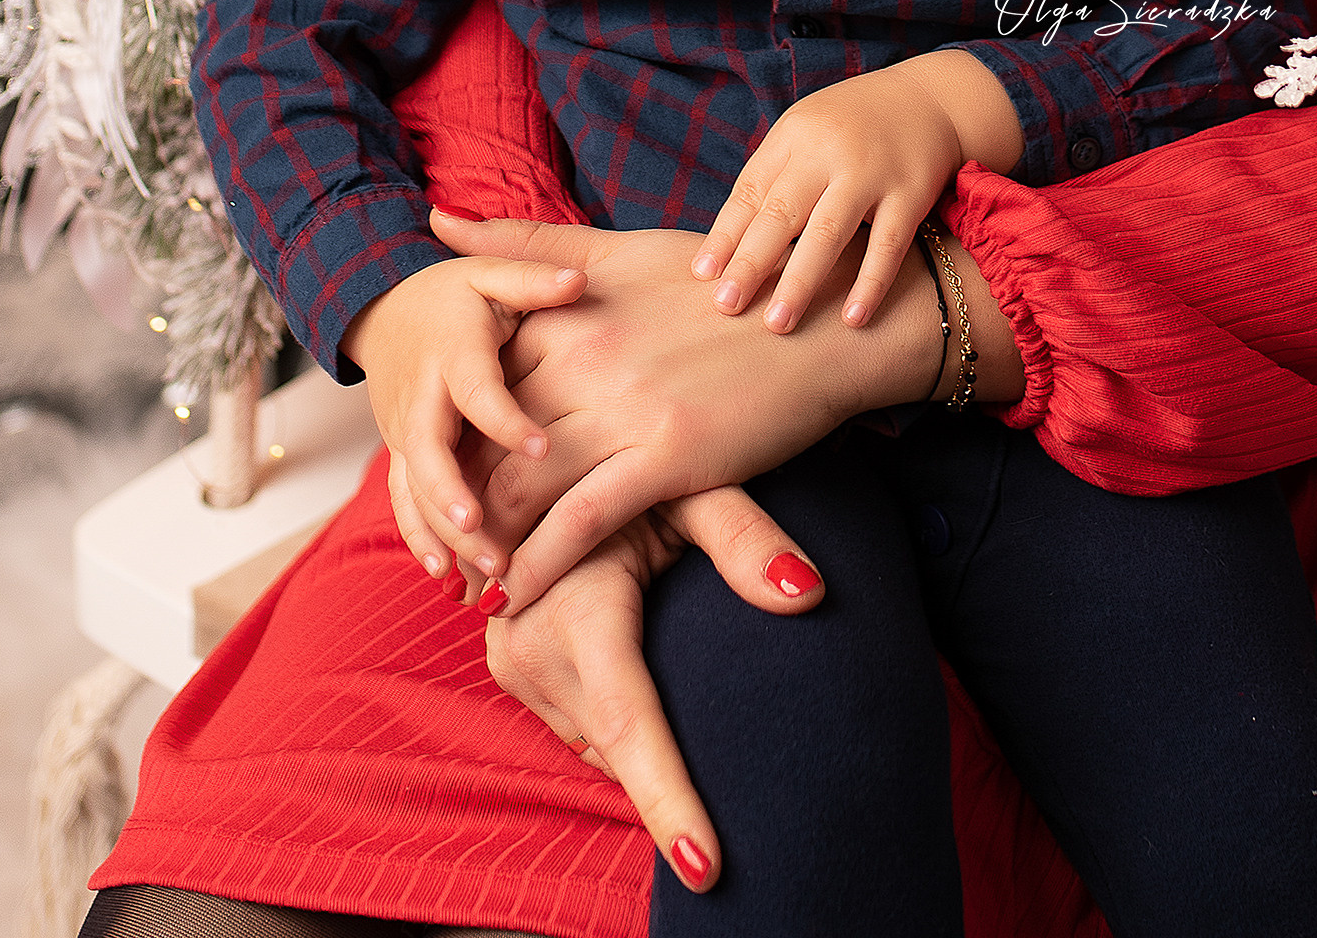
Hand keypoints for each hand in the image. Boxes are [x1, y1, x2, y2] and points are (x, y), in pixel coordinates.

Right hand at [341, 244, 585, 573]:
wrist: (385, 308)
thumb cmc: (456, 293)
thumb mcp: (491, 274)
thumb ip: (532, 280)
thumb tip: (578, 282)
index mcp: (451, 351)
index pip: (476, 390)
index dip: (505, 420)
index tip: (543, 447)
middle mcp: (421, 396)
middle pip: (431, 453)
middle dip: (458, 500)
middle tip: (494, 540)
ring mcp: (404, 430)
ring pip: (415, 489)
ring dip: (444, 533)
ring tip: (486, 573)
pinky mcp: (399, 452)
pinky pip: (403, 499)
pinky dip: (420, 536)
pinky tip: (446, 573)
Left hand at [433, 209, 942, 602]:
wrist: (821, 318)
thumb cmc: (723, 282)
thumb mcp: (621, 251)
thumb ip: (526, 246)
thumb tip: (435, 219)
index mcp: (568, 310)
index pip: (472, 375)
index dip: (437, 426)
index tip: (418, 464)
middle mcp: (584, 355)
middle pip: (482, 437)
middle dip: (444, 494)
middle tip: (423, 542)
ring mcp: (624, 406)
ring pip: (519, 484)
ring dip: (479, 541)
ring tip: (457, 578)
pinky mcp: (668, 455)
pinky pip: (582, 522)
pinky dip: (539, 566)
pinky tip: (516, 598)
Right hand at [483, 485, 825, 899]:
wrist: (554, 449)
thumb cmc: (643, 460)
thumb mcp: (696, 484)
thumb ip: (746, 537)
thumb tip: (808, 592)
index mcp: (572, 600)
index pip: (627, 721)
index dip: (666, 796)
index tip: (706, 866)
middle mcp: (526, 637)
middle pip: (615, 743)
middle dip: (668, 779)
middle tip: (725, 806)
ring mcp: (508, 653)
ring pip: (594, 739)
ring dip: (639, 740)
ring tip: (683, 673)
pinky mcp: (508, 662)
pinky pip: (576, 720)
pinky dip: (615, 720)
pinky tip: (644, 676)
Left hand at [691, 52, 1024, 332]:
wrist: (931, 96)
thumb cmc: (853, 125)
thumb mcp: (807, 131)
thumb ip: (774, 177)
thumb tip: (727, 244)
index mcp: (795, 134)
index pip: (751, 190)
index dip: (725, 234)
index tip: (702, 276)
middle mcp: (828, 150)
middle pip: (781, 212)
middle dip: (750, 262)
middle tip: (725, 307)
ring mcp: (872, 171)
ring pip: (829, 232)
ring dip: (800, 280)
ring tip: (777, 324)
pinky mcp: (911, 191)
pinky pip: (888, 244)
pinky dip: (869, 282)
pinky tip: (852, 318)